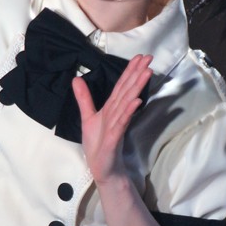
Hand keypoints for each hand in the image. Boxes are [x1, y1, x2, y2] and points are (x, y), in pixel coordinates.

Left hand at [72, 54, 151, 183]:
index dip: (129, 71)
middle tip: (150, 58)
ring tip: (147, 72)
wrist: (102, 169)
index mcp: (111, 108)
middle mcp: (117, 114)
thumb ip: (84, 98)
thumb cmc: (97, 145)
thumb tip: (76, 78)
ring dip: (137, 88)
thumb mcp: (87, 117)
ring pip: (127, 102)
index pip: (121, 86)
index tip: (140, 56)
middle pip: (128, 90)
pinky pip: (122, 122)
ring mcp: (117, 125)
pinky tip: (136, 101)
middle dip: (138, 73)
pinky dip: (128, 111)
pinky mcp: (114, 138)